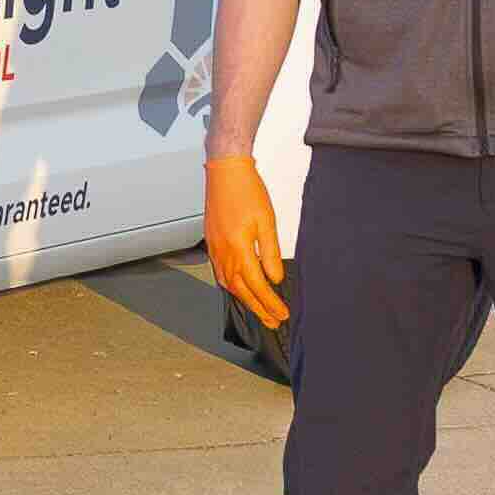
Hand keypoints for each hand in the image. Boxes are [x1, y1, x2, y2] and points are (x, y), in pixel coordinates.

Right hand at [204, 150, 286, 335]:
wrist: (225, 171)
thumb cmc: (247, 191)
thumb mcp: (266, 222)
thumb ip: (270, 253)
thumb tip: (275, 278)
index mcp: (238, 250)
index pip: (257, 285)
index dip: (270, 302)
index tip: (282, 313)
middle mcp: (223, 253)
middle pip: (242, 290)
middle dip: (258, 308)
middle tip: (272, 322)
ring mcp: (215, 249)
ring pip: (229, 284)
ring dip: (245, 300)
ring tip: (258, 311)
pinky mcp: (212, 242)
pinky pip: (220, 272)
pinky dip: (231, 286)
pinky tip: (238, 288)